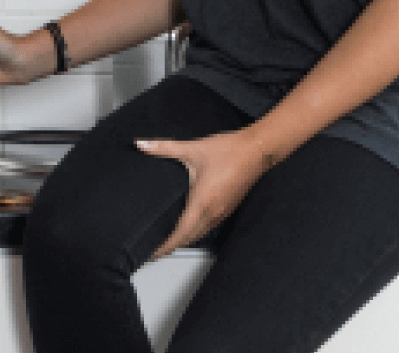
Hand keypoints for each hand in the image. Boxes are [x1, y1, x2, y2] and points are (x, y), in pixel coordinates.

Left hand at [137, 128, 276, 260]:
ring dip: (184, 240)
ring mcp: (223, 212)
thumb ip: (164, 147)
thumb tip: (140, 144)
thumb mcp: (192, 148)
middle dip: (171, 246)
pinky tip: (187, 226)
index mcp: (202, 202)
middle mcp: (214, 212)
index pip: (181, 233)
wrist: (258, 150)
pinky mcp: (228, 208)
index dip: (166, 246)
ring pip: (200, 234)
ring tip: (167, 240)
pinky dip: (195, 231)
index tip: (153, 253)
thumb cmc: (228, 150)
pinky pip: (209, 226)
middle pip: (190, 238)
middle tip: (154, 249)